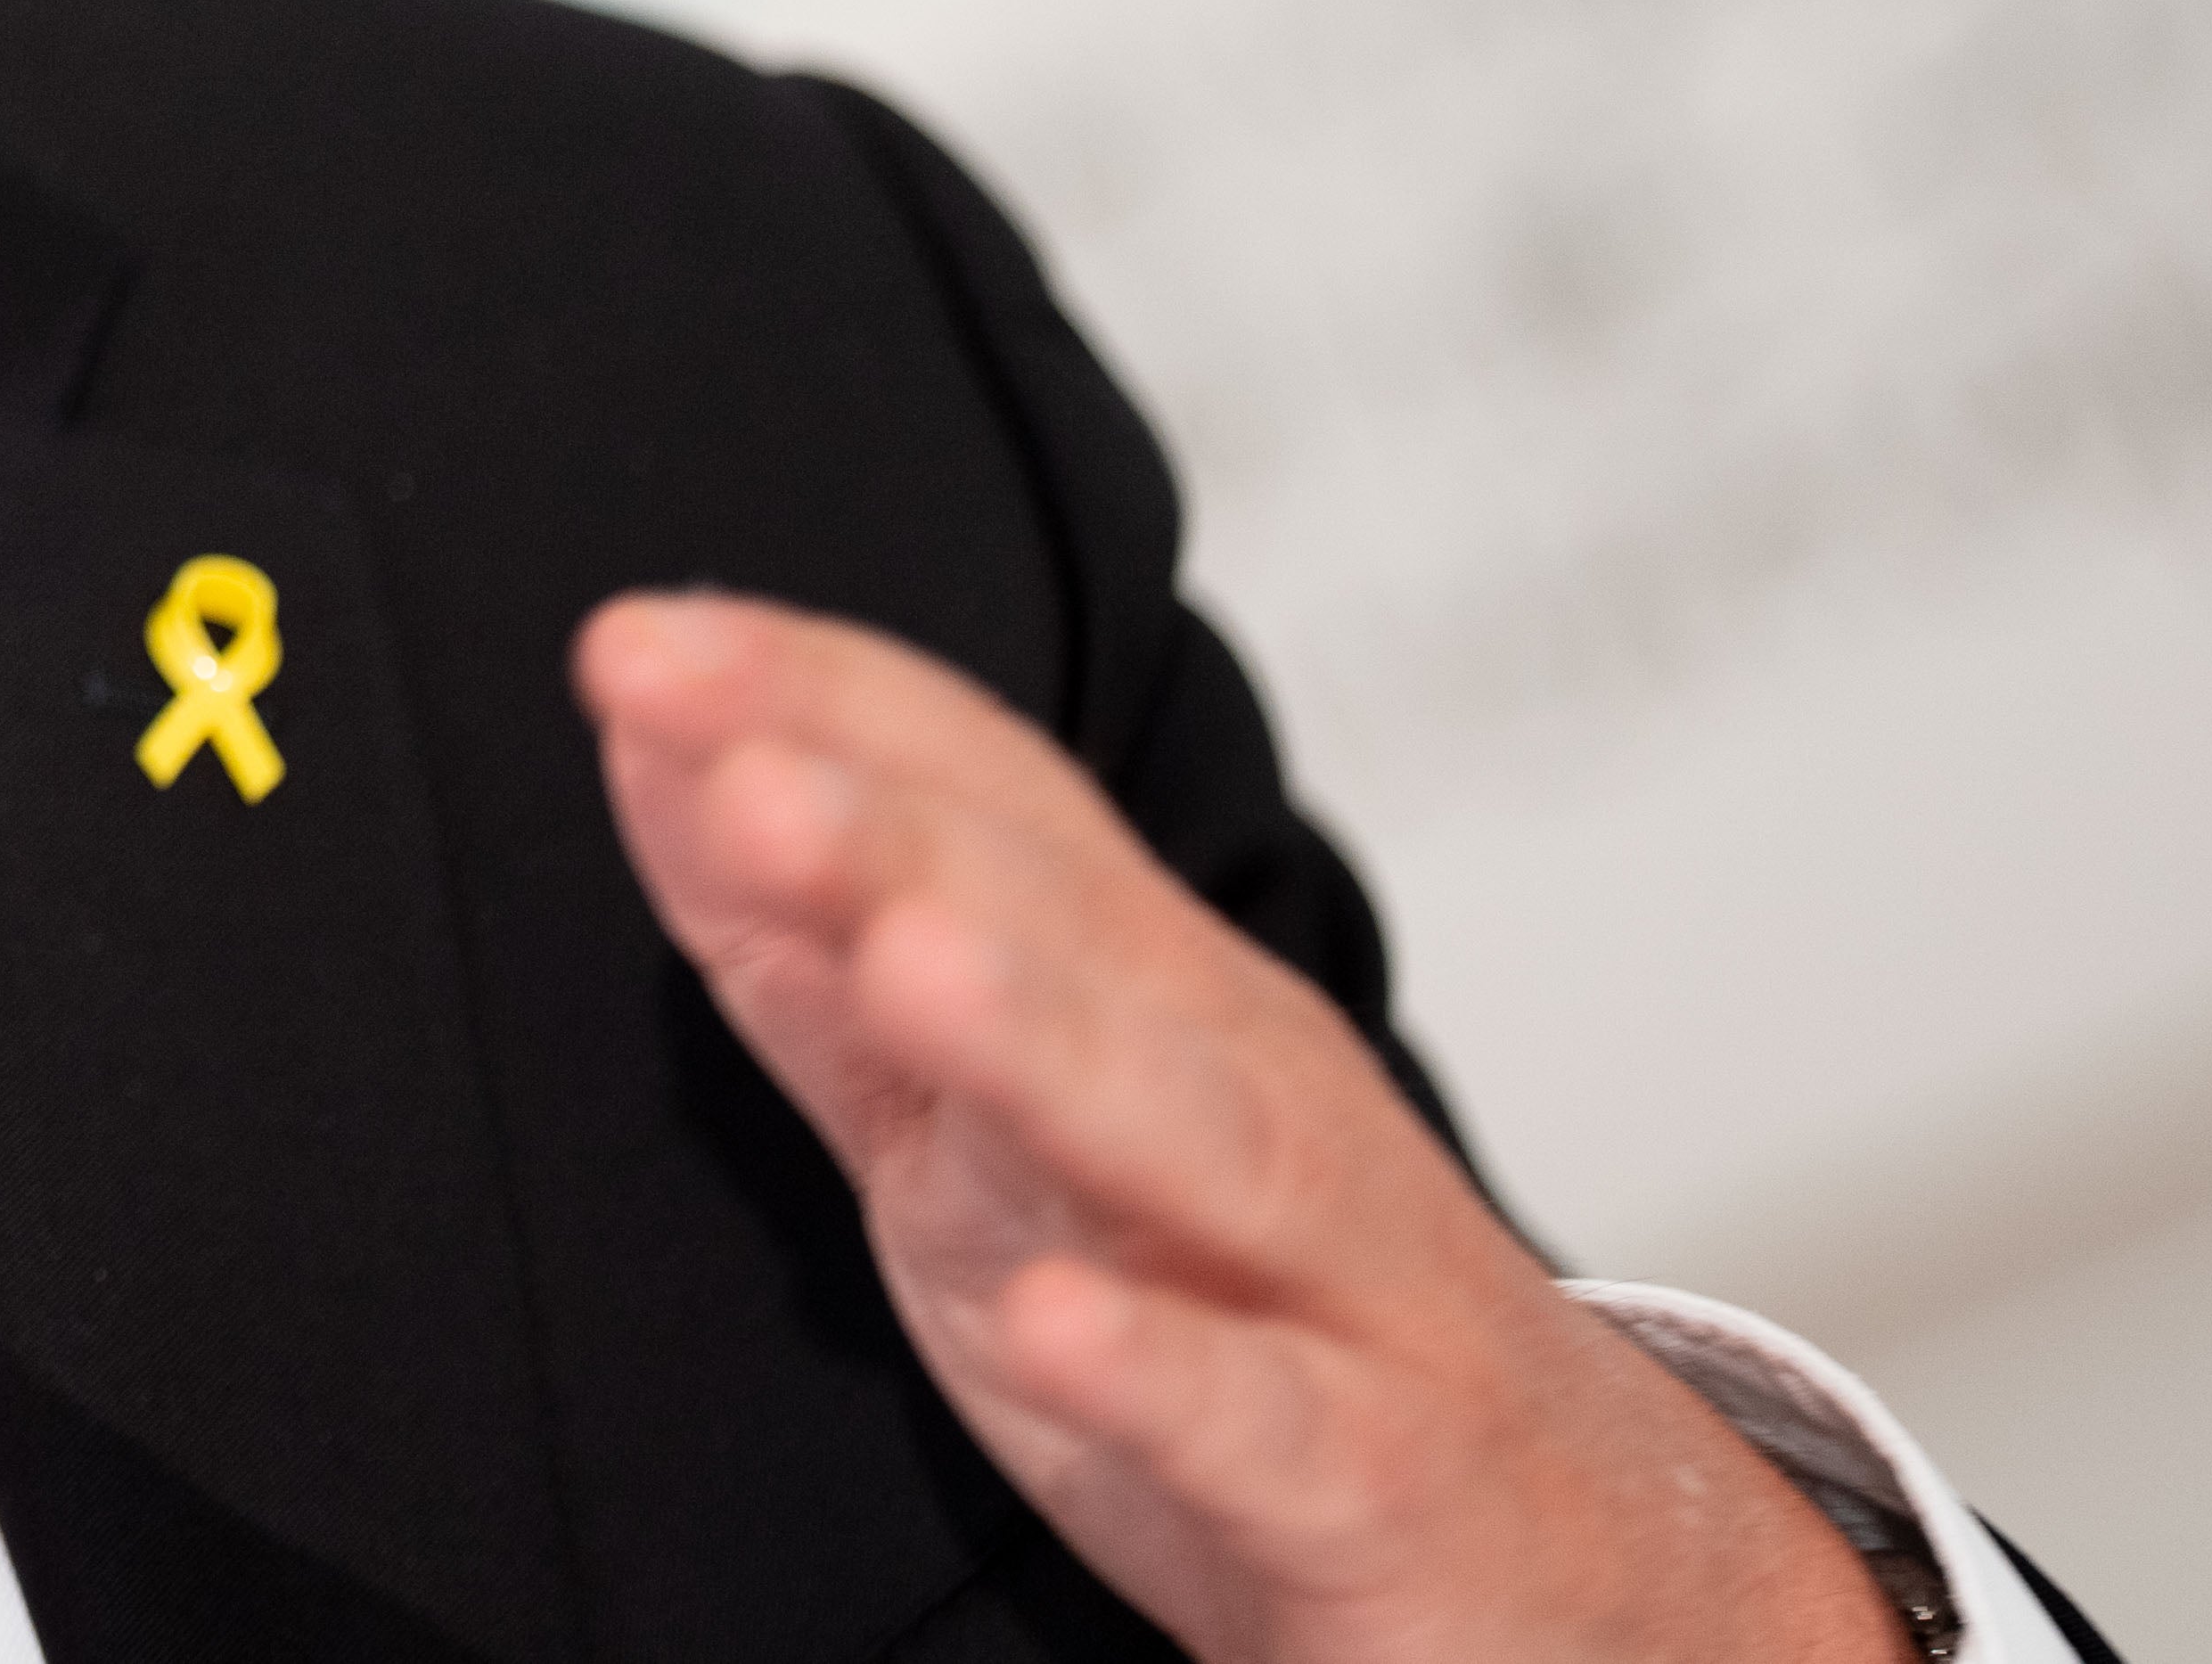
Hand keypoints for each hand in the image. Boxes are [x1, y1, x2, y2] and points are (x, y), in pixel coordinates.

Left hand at [575, 594, 1892, 1663]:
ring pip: (1192, 1130)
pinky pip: (1269, 1420)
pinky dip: (1160, 1368)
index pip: (987, 803)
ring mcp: (1330, 1286)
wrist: (1580, 1587)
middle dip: (902, 836)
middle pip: (1074, 934)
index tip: (631, 643)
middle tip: (738, 761)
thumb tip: (660, 761)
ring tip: (903, 963)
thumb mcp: (982, 1144)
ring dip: (1044, 1037)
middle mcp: (1247, 1099)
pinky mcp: (1383, 1485)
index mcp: (1142, 1001)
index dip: (818, 714)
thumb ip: (819, 967)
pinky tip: (1051, 1323)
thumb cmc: (1245, 1326)